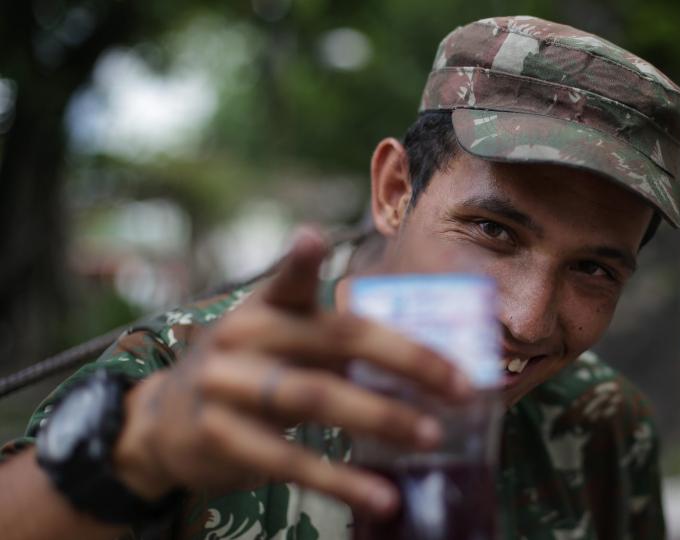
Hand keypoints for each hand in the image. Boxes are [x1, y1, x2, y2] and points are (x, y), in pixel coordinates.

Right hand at [112, 228, 470, 516]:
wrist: (161, 423)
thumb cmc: (251, 373)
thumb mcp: (282, 342)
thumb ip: (336, 340)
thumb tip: (430, 361)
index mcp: (266, 307)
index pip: (287, 281)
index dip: (300, 262)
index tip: (313, 240)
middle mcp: (244, 338)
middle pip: (334, 341)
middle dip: (406, 361)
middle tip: (461, 387)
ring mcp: (227, 387)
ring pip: (315, 399)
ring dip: (383, 419)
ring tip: (433, 437)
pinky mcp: (221, 438)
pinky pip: (290, 462)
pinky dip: (342, 482)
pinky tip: (381, 496)